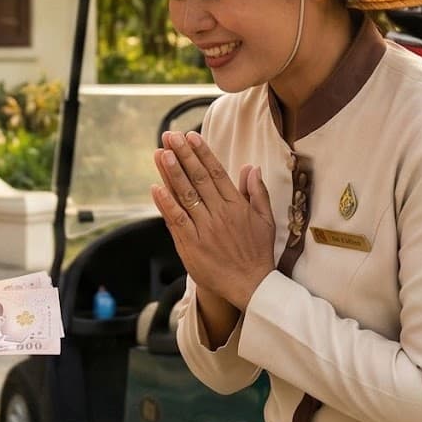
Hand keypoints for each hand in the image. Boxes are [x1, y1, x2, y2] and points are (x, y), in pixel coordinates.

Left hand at [150, 131, 276, 313]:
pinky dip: (165, 203)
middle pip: (198, 178)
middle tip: (170, 136)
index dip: (202, 153)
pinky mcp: (191, 245)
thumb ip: (257, 192)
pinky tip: (155, 188)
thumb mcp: (265, 220)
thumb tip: (251, 167)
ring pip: (185, 195)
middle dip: (183, 155)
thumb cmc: (257, 252)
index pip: (216, 173)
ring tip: (161, 153)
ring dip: (171, 173)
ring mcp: (204, 229)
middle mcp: (220, 214)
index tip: (190, 136)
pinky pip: (176, 220)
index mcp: (237, 205)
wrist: (251, 285)